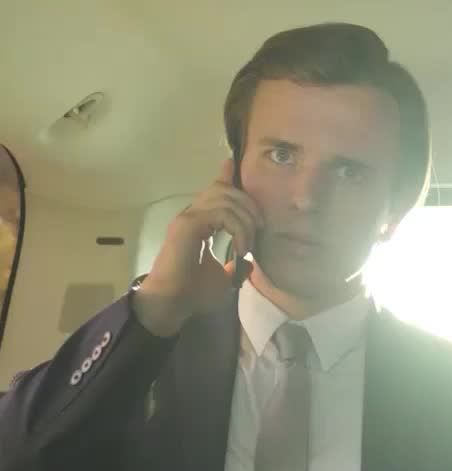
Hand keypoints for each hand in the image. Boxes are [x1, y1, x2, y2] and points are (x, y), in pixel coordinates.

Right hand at [131, 159, 263, 337]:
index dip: (226, 176)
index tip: (233, 166)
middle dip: (248, 204)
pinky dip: (238, 229)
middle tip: (260, 227)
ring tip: (248, 244)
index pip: (214, 191)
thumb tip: (251, 263)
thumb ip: (236, 266)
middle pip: (224, 190)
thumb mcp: (224, 278)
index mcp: (198, 222)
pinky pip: (221, 213)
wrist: (173, 304)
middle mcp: (192, 214)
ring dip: (245, 219)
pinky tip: (241, 248)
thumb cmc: (194, 293)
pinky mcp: (188, 225)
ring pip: (225, 198)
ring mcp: (189, 217)